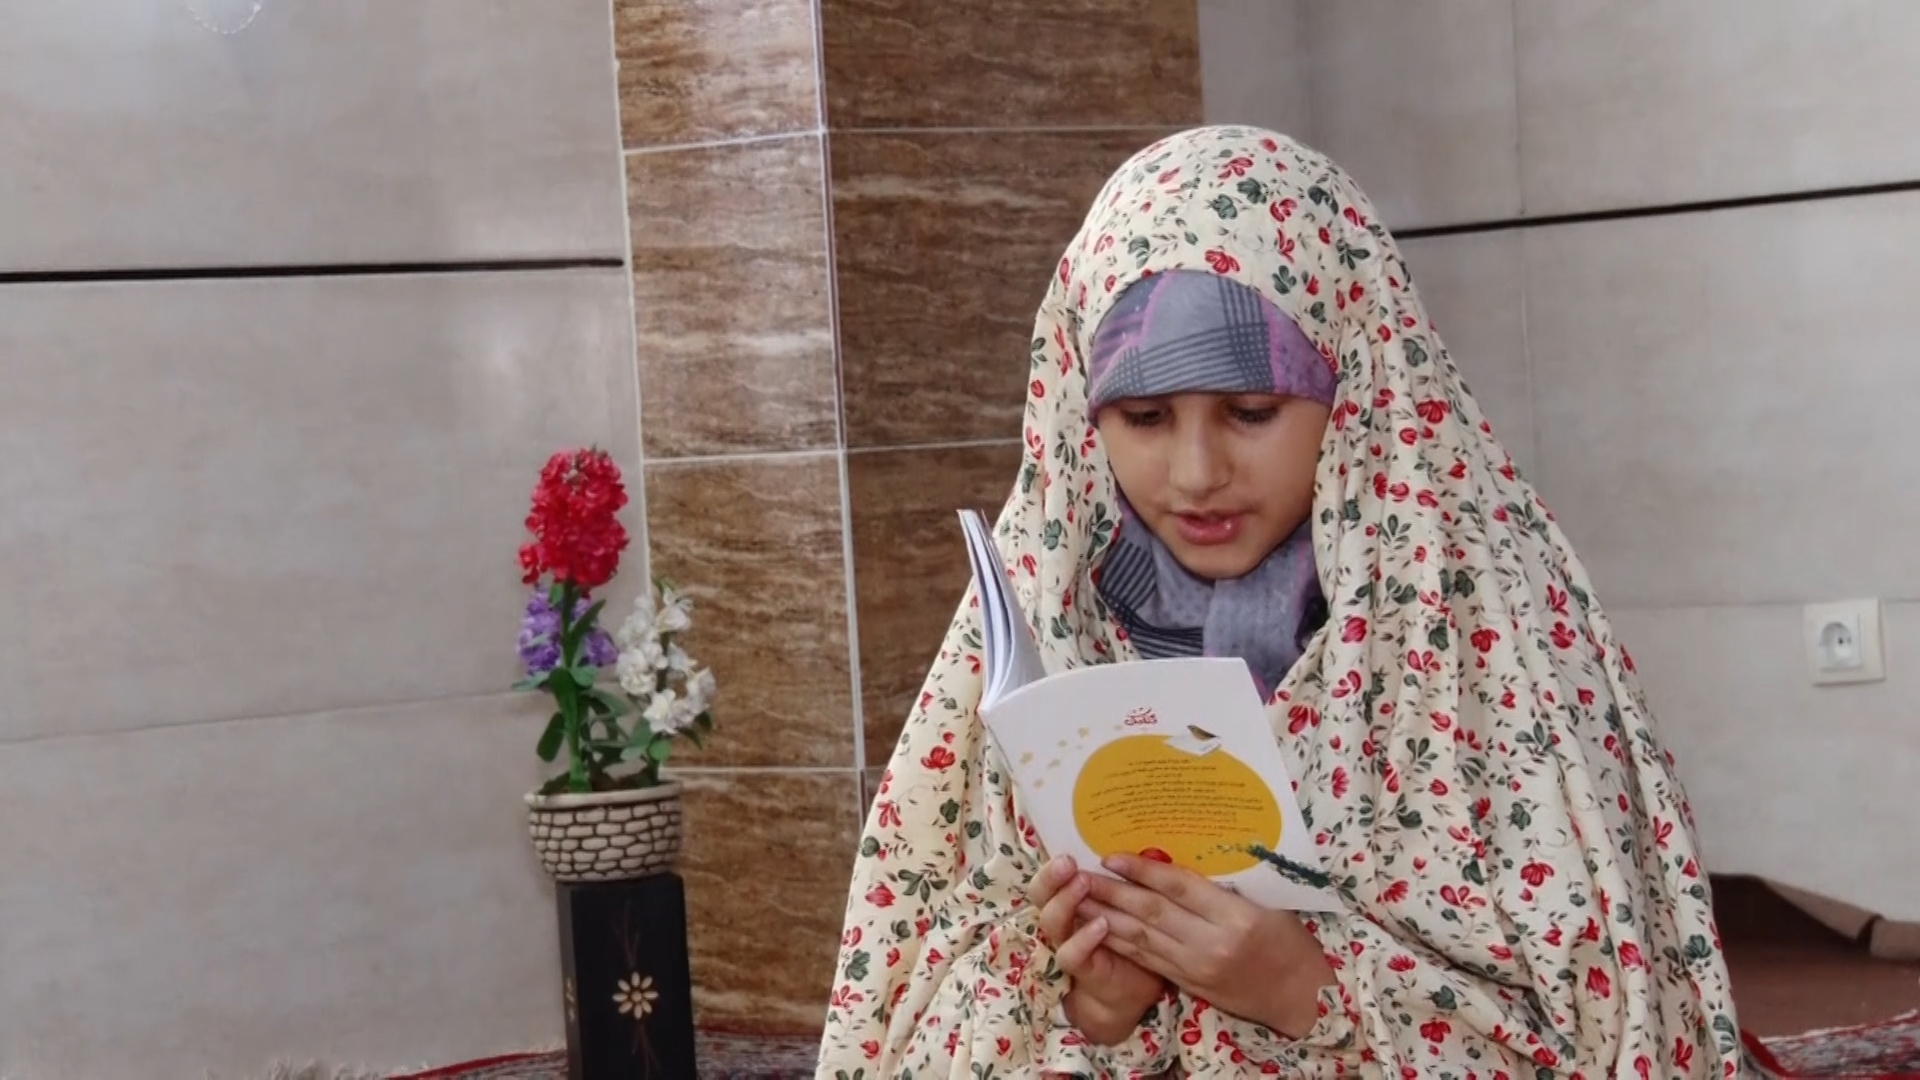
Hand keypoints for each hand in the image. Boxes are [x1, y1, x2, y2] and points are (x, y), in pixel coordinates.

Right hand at [1031, 855, 1167, 1044]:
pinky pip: (1071, 954)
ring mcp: (1067, 944)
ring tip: (1083, 883)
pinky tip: (1101, 924)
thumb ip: (1130, 877)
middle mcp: (1062, 919)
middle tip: (1068, 862)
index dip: (1054, 863)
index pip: (1051, 875)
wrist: (1133, 988)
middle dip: (1050, 877)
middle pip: (1040, 895)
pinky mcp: (1081, 968)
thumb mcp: (1132, 902)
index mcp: (1071, 898)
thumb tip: (1148, 845)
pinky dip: (1084, 938)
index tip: (1070, 849)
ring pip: (1052, 921)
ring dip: (1066, 901)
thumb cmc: (1133, 936)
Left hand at [1078, 853, 1333, 1037]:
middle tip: (1080, 873)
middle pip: (1152, 912)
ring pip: (1141, 938)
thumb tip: (1176, 857)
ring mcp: (1196, 966)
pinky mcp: (1188, 983)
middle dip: (1112, 892)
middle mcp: (1211, 942)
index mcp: (1235, 916)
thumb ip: (1222, 886)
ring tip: (1077, 898)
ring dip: (1105, 917)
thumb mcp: (1265, 903)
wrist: (1298, 994)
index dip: (1143, 870)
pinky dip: (1119, 944)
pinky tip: (1097, 929)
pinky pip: (1147, 960)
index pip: (1179, 888)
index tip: (1112, 855)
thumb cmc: (1287, 939)